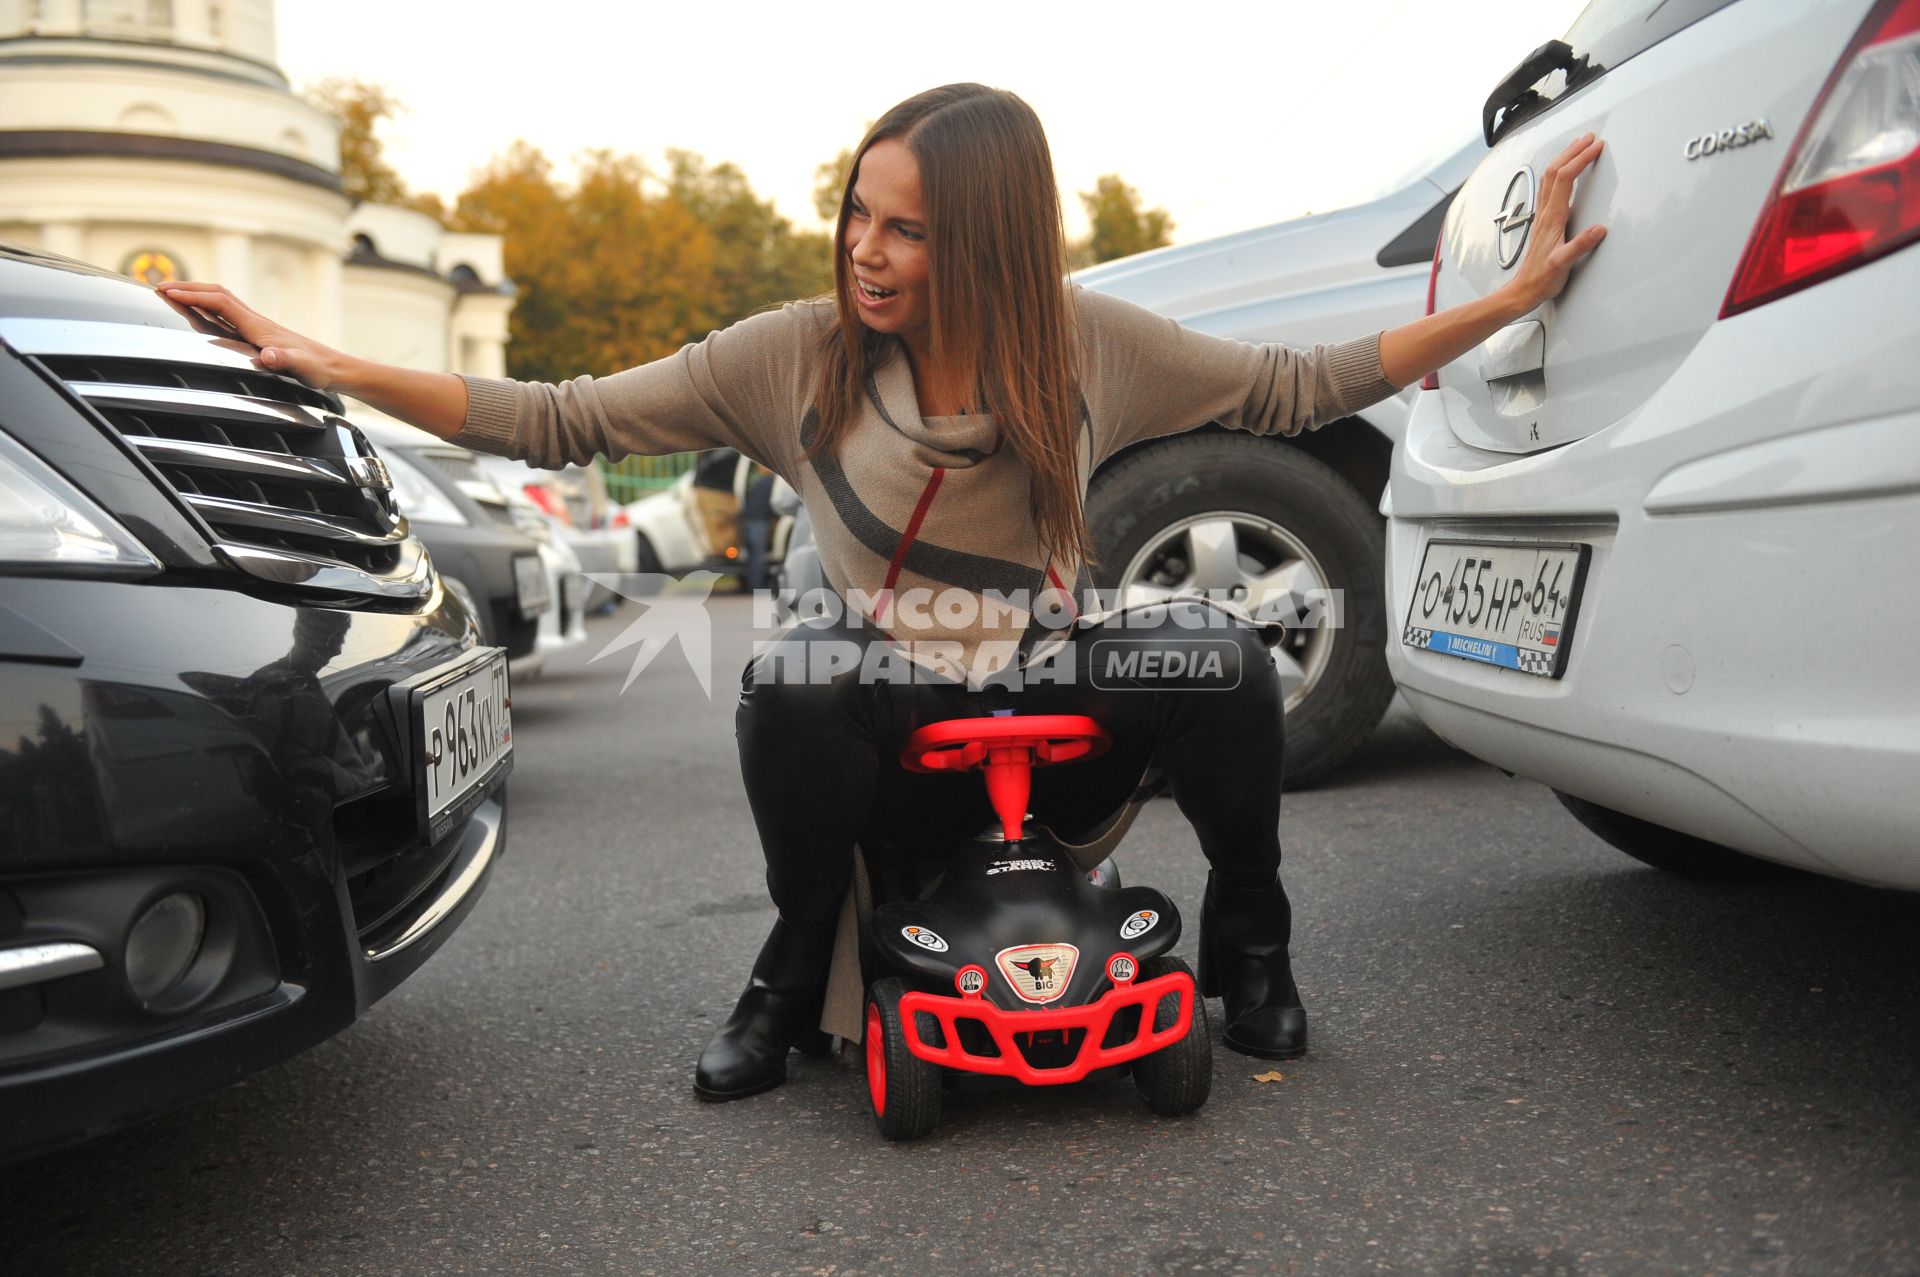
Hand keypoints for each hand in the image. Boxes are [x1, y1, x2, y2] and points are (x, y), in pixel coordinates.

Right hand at [153, 282, 346, 389]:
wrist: (335, 369)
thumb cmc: (319, 371)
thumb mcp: (303, 369)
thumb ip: (287, 361)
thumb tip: (270, 355)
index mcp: (259, 327)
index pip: (220, 303)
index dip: (193, 296)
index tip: (167, 293)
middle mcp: (256, 322)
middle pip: (217, 294)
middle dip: (187, 288)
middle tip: (158, 287)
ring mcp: (257, 327)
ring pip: (221, 301)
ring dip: (195, 294)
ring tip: (170, 294)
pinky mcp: (259, 335)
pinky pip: (227, 314)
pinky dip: (207, 307)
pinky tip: (199, 314)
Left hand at [1504, 133, 1607, 315]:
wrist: (1523, 290)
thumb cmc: (1541, 279)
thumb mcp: (1562, 265)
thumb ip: (1580, 246)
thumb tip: (1598, 230)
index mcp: (1552, 218)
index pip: (1566, 179)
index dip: (1580, 159)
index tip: (1597, 147)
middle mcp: (1545, 212)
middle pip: (1556, 171)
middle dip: (1573, 151)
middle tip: (1590, 138)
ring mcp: (1543, 216)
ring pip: (1550, 177)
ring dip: (1565, 158)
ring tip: (1579, 146)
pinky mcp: (1543, 221)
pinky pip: (1550, 188)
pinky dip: (1560, 173)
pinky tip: (1564, 173)